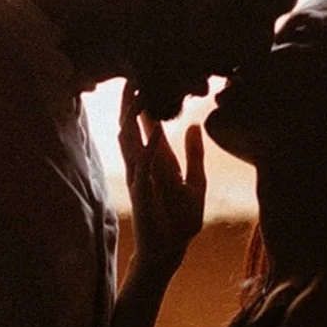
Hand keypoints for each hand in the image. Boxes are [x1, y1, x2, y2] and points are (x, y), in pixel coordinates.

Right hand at [119, 83, 204, 276]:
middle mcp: (145, 166)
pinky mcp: (143, 191)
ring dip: (131, 119)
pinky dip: (150, 147)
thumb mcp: (195, 183)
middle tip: (131, 77)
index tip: (146, 82)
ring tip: (132, 93)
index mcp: (159, 162)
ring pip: (131, 142)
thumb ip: (194, 155)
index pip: (150, 128)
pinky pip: (145, 165)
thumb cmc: (180, 221)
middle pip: (134, 129)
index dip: (147, 107)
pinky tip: (155, 130)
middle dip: (131, 105)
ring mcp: (140, 177)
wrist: (170, 249)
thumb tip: (193, 126)